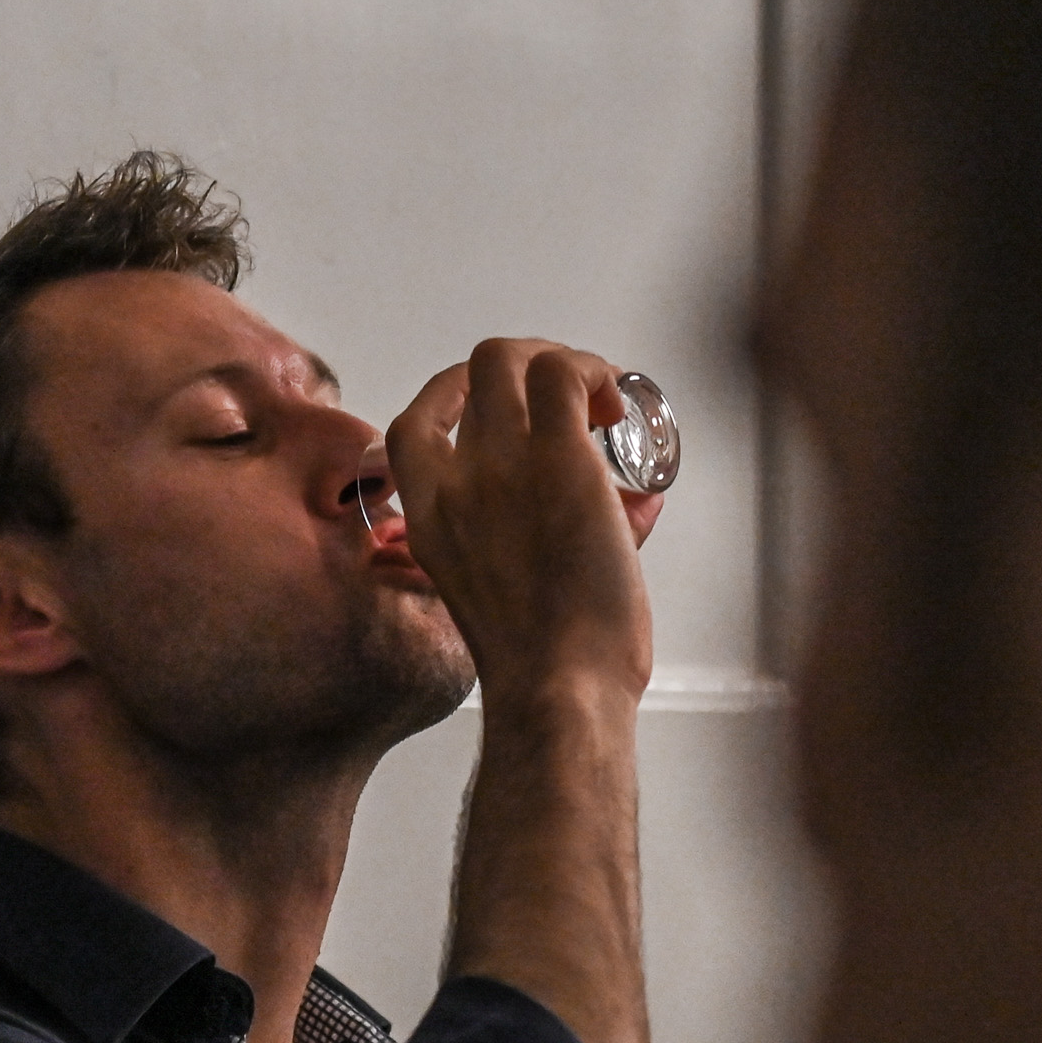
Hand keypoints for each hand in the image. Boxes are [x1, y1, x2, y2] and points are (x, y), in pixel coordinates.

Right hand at [386, 342, 656, 703]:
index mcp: (429, 518)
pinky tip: (618, 401)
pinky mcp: (560, 459)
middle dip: (526, 365)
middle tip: (572, 395)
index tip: (493, 399)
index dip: (452, 397)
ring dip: (563, 361)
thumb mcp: (504, 596)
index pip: (409, 427)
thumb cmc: (544, 662)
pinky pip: (566, 375)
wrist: (559, 684)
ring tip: (600, 396)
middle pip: (475, 374)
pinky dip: (595, 371)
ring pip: (513, 358)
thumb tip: (632, 504)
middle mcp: (455, 480)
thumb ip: (550, 542)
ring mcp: (503, 463)